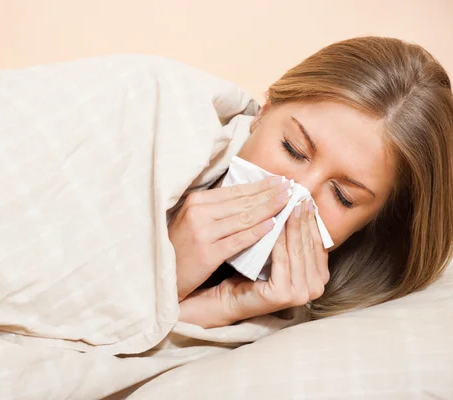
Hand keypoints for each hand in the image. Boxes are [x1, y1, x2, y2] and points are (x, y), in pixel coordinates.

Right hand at [170, 176, 291, 300]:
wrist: (161, 273)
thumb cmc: (180, 246)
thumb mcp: (193, 220)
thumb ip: (217, 209)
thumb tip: (250, 197)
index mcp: (196, 201)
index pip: (235, 191)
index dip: (260, 185)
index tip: (279, 180)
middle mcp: (198, 212)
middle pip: (243, 201)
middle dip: (269, 193)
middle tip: (291, 187)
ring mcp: (202, 232)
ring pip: (244, 218)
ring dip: (269, 209)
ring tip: (288, 202)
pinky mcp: (207, 253)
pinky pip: (239, 240)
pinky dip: (258, 232)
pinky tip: (273, 225)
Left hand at [218, 200, 329, 323]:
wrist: (231, 298)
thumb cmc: (255, 272)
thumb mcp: (280, 252)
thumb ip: (294, 237)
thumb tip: (302, 202)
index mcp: (320, 277)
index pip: (317, 242)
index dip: (310, 219)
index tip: (304, 197)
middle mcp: (316, 288)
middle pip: (307, 245)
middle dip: (302, 218)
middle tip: (298, 195)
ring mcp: (301, 293)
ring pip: (296, 250)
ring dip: (292, 225)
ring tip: (287, 204)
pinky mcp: (284, 294)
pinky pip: (281, 260)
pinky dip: (278, 240)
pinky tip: (274, 222)